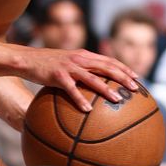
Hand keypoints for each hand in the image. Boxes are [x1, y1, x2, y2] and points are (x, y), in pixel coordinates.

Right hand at [17, 47, 138, 111]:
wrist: (27, 59)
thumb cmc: (48, 64)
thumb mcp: (67, 62)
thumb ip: (81, 69)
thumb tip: (95, 85)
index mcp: (84, 54)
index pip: (109, 60)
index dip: (124, 68)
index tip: (137, 77)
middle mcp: (79, 58)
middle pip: (106, 67)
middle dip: (123, 77)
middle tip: (135, 89)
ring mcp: (69, 67)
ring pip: (92, 77)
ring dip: (106, 89)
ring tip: (117, 100)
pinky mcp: (57, 76)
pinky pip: (72, 89)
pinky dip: (80, 99)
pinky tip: (88, 110)